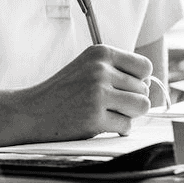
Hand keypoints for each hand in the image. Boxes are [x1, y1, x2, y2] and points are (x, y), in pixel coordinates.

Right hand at [6, 44, 152, 141]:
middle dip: (131, 101)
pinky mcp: (94, 117)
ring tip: (110, 113)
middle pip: (144, 90)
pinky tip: (99, 123)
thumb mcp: (88, 67)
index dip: (139, 81)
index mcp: (101, 53)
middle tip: (109, 105)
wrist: (31, 111)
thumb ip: (117, 70)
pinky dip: (117, 129)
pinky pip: (126, 126)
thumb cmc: (64, 91)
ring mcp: (97, 93)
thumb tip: (151, 85)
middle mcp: (100, 70)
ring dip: (129, 115)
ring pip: (141, 107)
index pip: (144, 67)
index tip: (126, 89)